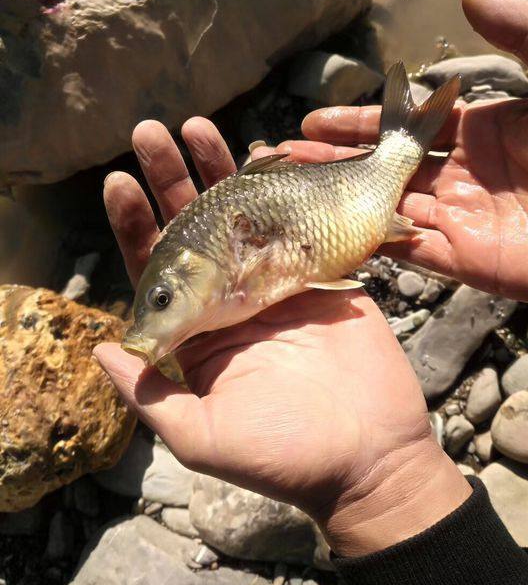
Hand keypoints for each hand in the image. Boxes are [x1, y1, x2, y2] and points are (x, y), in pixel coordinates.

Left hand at [94, 119, 469, 556]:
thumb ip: (151, 396)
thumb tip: (100, 348)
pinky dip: (283, 190)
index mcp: (199, 335)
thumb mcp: (203, 437)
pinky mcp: (323, 278)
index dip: (136, 226)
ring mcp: (278, 286)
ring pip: (244, 218)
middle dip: (172, 181)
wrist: (369, 457)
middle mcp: (232, 303)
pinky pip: (297, 225)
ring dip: (221, 172)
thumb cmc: (285, 457)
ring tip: (200, 127)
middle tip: (152, 132)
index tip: (119, 181)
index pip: (158, 271)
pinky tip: (265, 152)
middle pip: (195, 230)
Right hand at [273, 0, 527, 306]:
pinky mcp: (466, 262)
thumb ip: (526, 34)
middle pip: (383, 170)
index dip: (359, 123)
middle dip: (333, 164)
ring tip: (290, 193)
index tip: (314, 118)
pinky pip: (409, 250)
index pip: (405, 126)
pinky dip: (372, 241)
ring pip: (383, 209)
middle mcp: (462, 178)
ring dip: (337, 202)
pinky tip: (331, 230)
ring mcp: (461, 221)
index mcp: (481, 132)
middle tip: (284, 158)